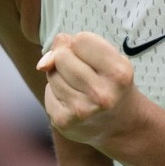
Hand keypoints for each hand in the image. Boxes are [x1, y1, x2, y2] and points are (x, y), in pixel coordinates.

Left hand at [37, 31, 137, 146]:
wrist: (122, 126)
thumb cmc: (111, 83)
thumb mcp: (109, 58)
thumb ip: (74, 47)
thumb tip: (42, 64)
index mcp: (118, 73)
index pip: (81, 39)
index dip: (83, 44)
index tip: (93, 57)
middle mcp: (102, 94)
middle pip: (62, 56)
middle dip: (68, 58)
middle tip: (85, 72)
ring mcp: (82, 110)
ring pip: (52, 73)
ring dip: (61, 75)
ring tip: (80, 87)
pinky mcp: (64, 122)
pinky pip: (47, 91)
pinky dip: (56, 92)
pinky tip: (72, 101)